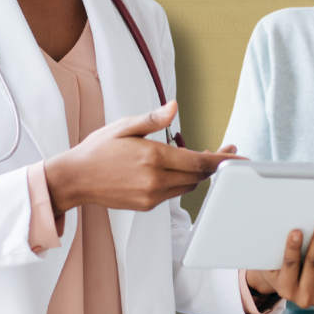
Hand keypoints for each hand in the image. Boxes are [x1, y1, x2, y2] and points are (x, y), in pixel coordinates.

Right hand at [43, 101, 241, 213]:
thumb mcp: (124, 126)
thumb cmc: (98, 149)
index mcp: (153, 157)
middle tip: (225, 151)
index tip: (238, 157)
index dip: (222, 160)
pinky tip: (177, 169)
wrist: (75, 179)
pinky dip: (181, 182)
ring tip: (201, 157)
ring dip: (198, 173)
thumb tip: (174, 108)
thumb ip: (153, 119)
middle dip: (214, 165)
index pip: (199, 162)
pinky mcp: (147, 205)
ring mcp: (151, 196)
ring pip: (188, 186)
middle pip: (198, 176)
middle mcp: (155, 180)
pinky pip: (173, 193)